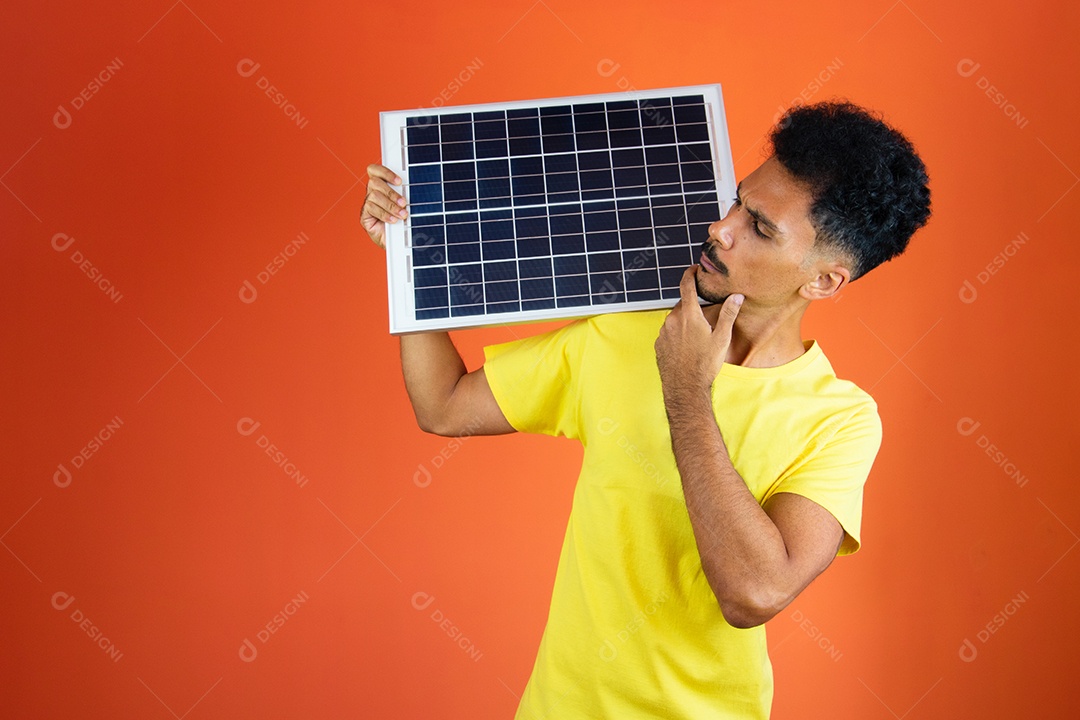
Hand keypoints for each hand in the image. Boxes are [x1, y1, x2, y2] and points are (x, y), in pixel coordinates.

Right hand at [360, 164, 407, 247]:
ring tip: (401, 214)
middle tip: (404, 203)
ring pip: (374, 196)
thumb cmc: (402, 223)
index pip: (375, 170)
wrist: (398, 242)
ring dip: (390, 205)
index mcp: (381, 186)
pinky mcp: (364, 215)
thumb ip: (404, 196)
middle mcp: (372, 192)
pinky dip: (384, 214)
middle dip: (391, 192)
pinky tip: (393, 220)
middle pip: (374, 182)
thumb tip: (412, 191)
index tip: (399, 181)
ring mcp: (367, 204)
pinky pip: (371, 208)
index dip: (385, 172)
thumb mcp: (405, 207)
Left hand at [655, 266, 742, 399]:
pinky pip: (668, 333)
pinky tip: (686, 347)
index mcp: (689, 315)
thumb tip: (736, 296)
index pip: (686, 286)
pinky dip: (677, 335)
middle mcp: (673, 320)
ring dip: (685, 323)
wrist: (685, 387)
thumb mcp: (721, 339)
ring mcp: (663, 332)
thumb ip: (728, 314)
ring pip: (675, 320)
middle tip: (705, 319)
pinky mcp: (658, 344)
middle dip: (693, 308)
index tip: (693, 269)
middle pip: (683, 305)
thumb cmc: (704, 365)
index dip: (690, 274)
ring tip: (697, 339)